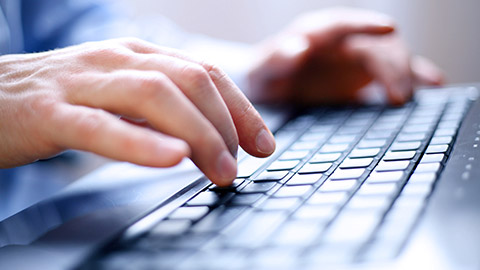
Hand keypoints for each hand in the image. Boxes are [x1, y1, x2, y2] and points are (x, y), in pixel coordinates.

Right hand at [0, 38, 274, 185]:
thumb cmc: (62, 99)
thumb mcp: (120, 93)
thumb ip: (161, 109)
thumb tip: (209, 136)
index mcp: (137, 54)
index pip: (205, 73)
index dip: (241, 109)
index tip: (264, 144)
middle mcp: (116, 59)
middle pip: (190, 80)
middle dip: (227, 125)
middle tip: (240, 166)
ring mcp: (82, 83)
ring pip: (154, 95)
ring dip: (198, 135)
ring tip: (220, 171)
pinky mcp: (49, 113)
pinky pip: (101, 126)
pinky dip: (141, 143)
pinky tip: (172, 159)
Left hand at [247, 7, 444, 104]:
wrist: (271, 89)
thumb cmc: (264, 76)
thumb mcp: (262, 70)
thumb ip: (276, 58)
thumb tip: (298, 47)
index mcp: (316, 33)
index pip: (343, 24)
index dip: (366, 25)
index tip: (388, 29)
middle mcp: (341, 41)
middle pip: (375, 44)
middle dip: (391, 65)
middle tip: (398, 95)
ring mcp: (356, 57)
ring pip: (390, 56)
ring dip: (404, 73)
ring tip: (407, 98)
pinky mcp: (364, 75)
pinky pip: (393, 72)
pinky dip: (413, 76)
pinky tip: (431, 84)